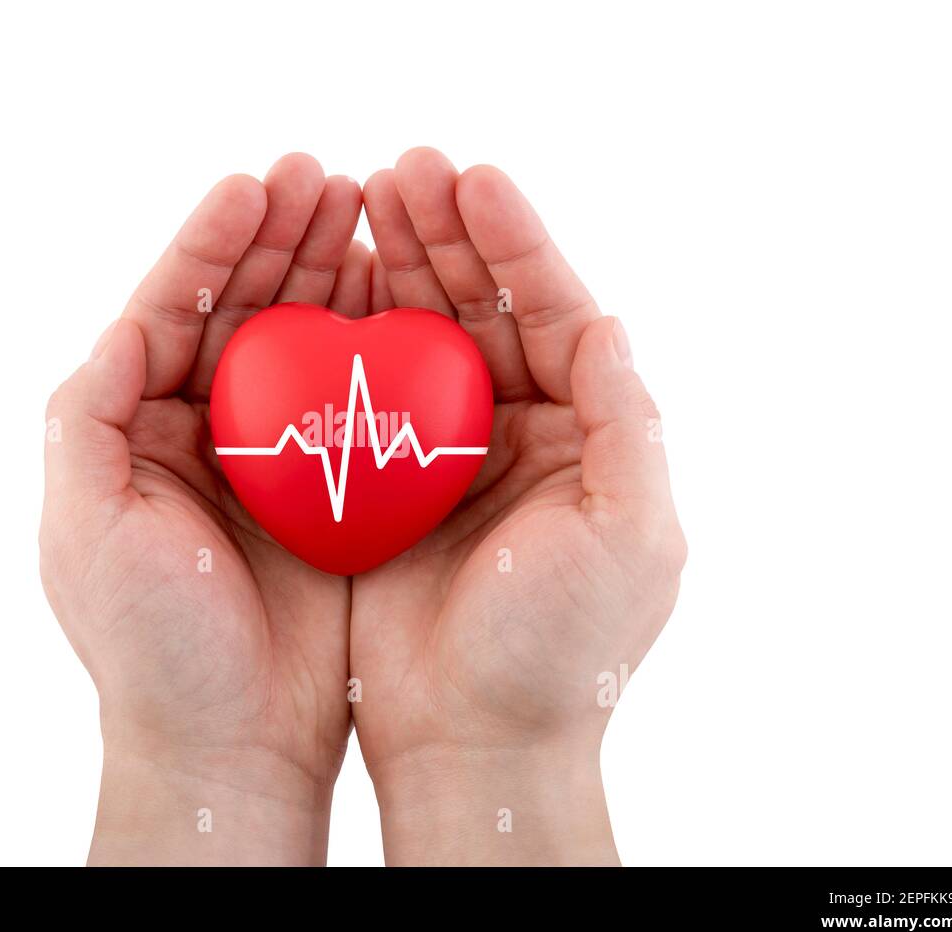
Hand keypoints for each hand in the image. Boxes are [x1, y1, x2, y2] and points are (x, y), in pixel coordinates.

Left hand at [40, 154, 371, 864]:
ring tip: (372, 212)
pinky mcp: (330, 489)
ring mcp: (270, 457)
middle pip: (242, 310)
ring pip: (302, 343)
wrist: (230, 741)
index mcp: (133, 428)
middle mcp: (199, 430)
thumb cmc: (149, 646)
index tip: (257, 186)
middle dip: (281, 241)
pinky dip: (374, 345)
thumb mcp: (86, 527)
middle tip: (331, 179)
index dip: (211, 244)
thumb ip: (87, 419)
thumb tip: (121, 321)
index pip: (171, 309)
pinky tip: (401, 298)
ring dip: (332, 276)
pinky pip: (353, 400)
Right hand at [351, 148, 685, 864]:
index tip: (473, 179)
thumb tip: (610, 322)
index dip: (518, 244)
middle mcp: (523, 432)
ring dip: (396, 267)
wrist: (476, 742)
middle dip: (448, 236)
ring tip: (357, 199)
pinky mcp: (388, 485)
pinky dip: (348, 338)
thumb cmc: (562, 654)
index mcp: (587, 433)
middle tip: (401, 168)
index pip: (556, 314)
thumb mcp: (628, 537)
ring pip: (422, 339)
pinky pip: (366, 394)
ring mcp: (450, 456)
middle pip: (484, 310)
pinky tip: (322, 288)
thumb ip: (629, 426)